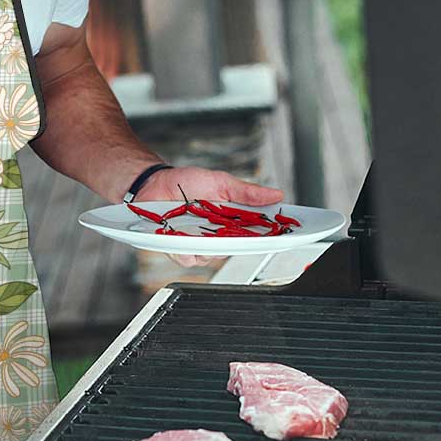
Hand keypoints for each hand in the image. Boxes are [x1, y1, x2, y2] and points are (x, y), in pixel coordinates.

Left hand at [137, 167, 284, 267]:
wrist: (154, 183)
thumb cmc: (186, 182)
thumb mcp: (220, 182)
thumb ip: (246, 192)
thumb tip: (276, 194)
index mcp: (231, 221)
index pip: (256, 233)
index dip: (272, 236)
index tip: (285, 234)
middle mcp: (217, 236)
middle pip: (236, 249)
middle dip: (241, 243)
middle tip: (241, 232)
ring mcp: (198, 244)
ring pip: (212, 257)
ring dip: (209, 245)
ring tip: (203, 230)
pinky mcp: (178, 249)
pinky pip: (187, 258)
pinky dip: (186, 250)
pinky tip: (183, 238)